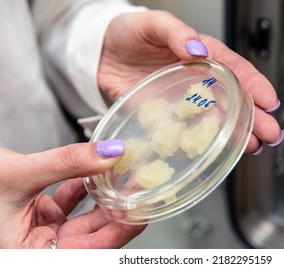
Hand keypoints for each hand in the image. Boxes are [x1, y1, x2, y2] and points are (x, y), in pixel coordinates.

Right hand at [0, 140, 144, 247]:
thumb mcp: (18, 173)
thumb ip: (67, 162)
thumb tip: (109, 153)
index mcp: (26, 256)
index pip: (87, 253)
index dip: (117, 235)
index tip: (139, 214)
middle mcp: (34, 249)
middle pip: (90, 237)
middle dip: (115, 213)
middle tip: (137, 190)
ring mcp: (38, 232)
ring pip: (82, 220)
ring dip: (102, 198)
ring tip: (122, 178)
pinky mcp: (38, 214)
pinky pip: (68, 204)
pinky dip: (81, 188)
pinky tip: (93, 172)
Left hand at [98, 11, 281, 153]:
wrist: (100, 53)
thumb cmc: (129, 33)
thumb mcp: (154, 23)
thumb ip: (176, 33)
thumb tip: (198, 50)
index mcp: (201, 56)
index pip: (234, 70)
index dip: (254, 85)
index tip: (269, 101)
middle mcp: (197, 81)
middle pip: (233, 100)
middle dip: (254, 118)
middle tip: (271, 134)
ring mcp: (183, 101)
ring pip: (216, 120)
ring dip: (236, 134)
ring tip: (253, 147)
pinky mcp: (165, 117)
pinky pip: (186, 132)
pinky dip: (202, 143)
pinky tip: (217, 152)